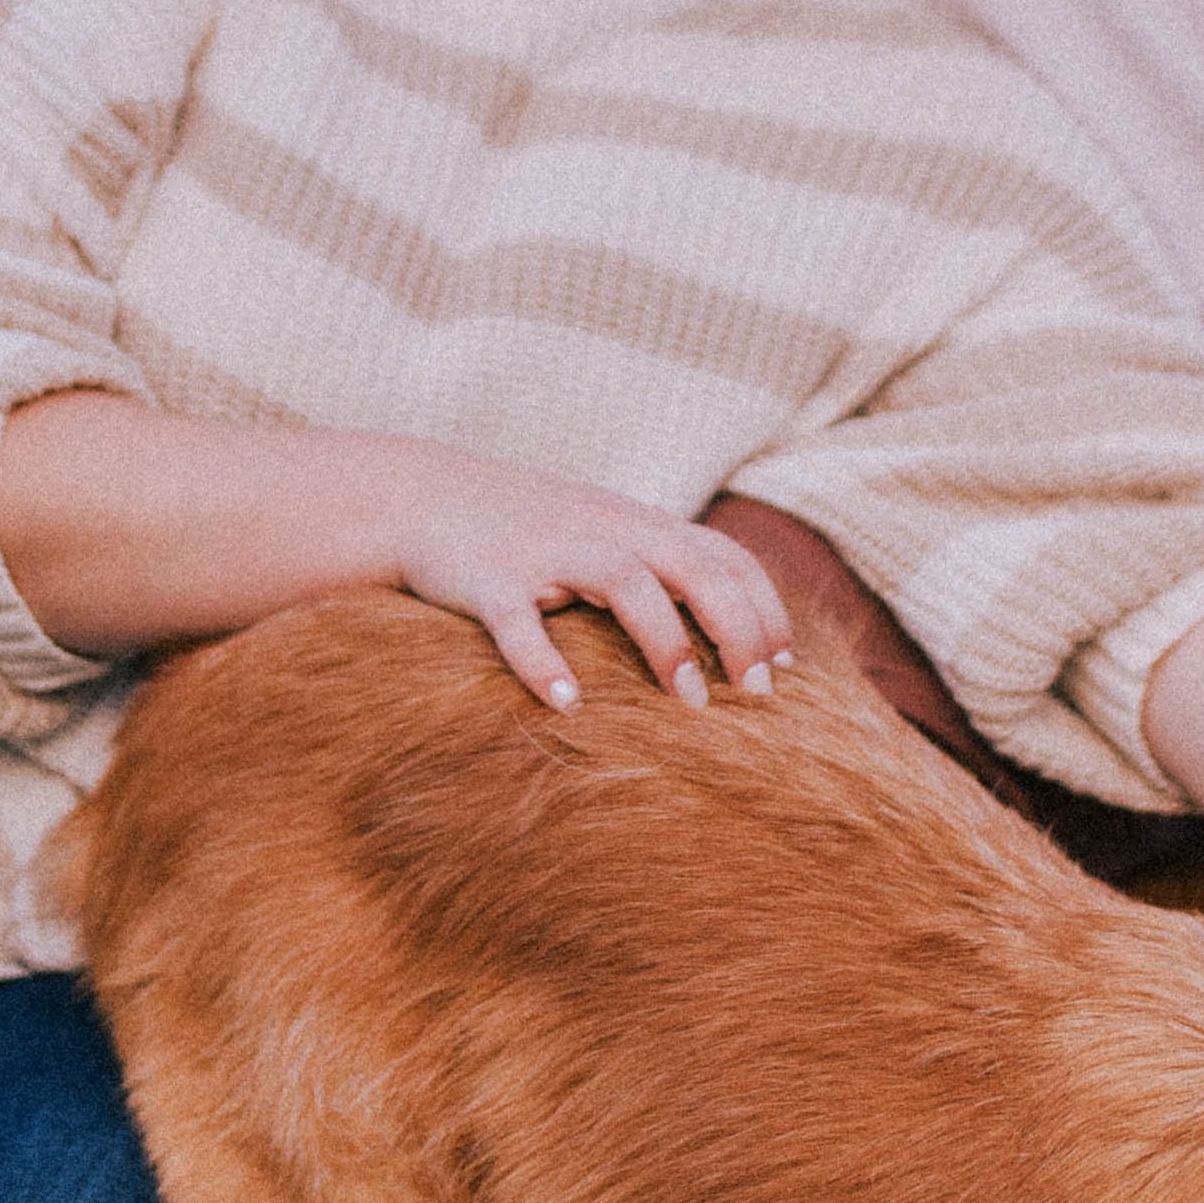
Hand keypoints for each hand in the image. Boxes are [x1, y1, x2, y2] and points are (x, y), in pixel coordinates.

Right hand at [383, 447, 795, 707]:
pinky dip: (543, 662)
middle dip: (735, 629)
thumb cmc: (525, 533)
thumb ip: (657, 567)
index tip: (783, 667)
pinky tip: (566, 704)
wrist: (421, 498)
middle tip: (755, 694)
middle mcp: (602, 529)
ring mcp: (545, 550)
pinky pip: (518, 621)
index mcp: (636, 524)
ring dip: (665, 642)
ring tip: (687, 703)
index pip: (724, 556)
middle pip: (693, 566)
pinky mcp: (487, 577)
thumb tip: (727, 628)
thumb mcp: (601, 535)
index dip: (764, 609)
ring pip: (625, 581)